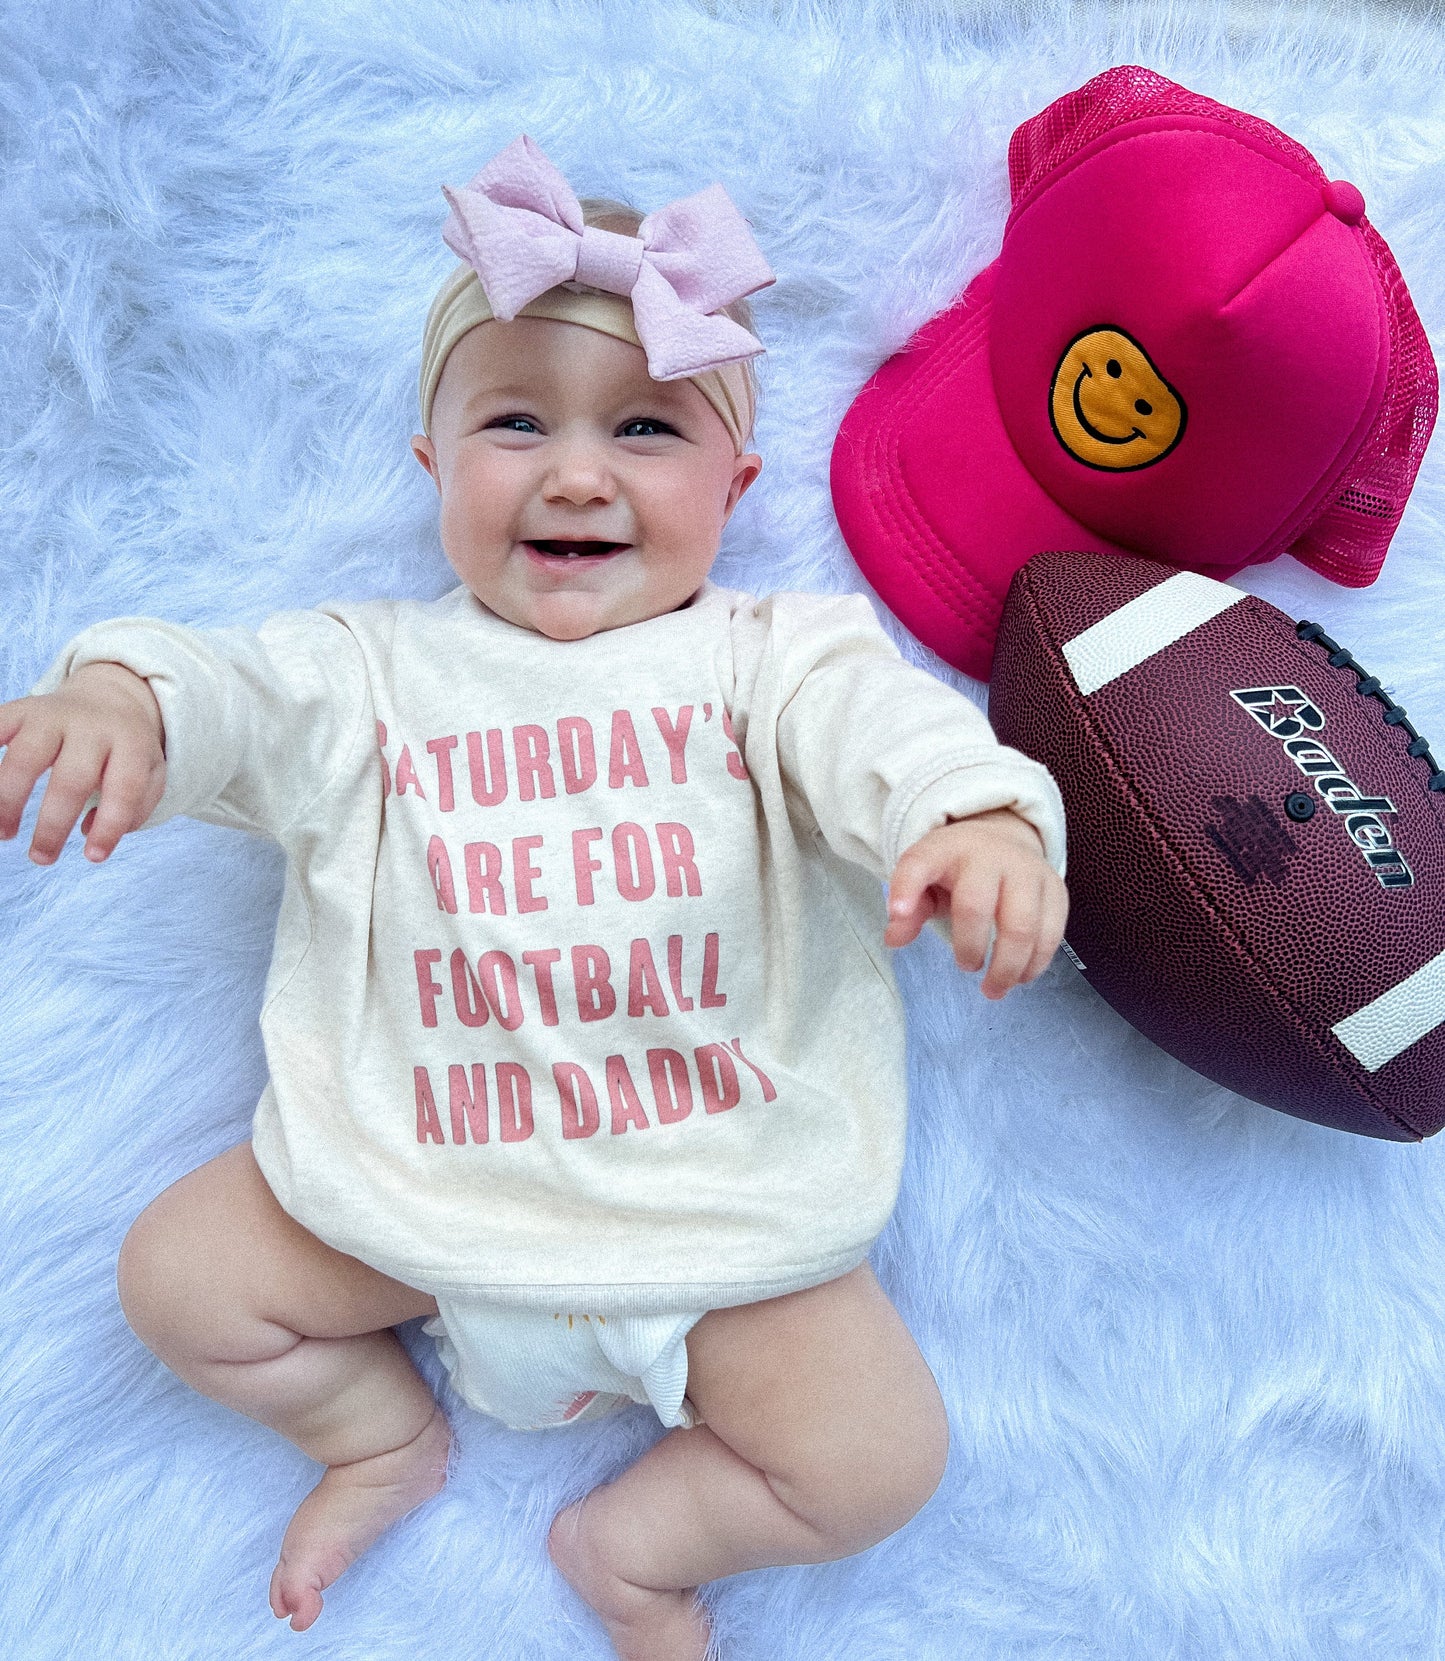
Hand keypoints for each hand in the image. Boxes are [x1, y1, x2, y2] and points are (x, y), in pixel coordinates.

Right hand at [0, 663, 166, 864]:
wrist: (109, 695)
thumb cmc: (127, 749)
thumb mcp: (150, 773)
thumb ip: (136, 808)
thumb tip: (90, 832)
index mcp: (130, 743)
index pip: (125, 788)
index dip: (110, 826)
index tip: (93, 858)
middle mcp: (91, 727)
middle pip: (71, 779)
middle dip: (53, 826)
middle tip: (41, 859)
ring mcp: (53, 715)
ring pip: (24, 758)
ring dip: (8, 801)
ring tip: (4, 834)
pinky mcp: (22, 710)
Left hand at [884, 808, 1068, 998]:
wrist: (1003, 839)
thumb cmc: (956, 868)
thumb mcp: (925, 877)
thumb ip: (908, 906)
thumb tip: (894, 939)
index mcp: (947, 849)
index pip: (920, 863)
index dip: (906, 888)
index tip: (897, 913)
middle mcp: (990, 857)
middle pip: (978, 905)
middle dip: (969, 947)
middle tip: (966, 968)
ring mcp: (1028, 871)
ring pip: (1023, 925)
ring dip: (1008, 966)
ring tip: (995, 988)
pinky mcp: (1056, 889)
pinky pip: (1052, 932)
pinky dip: (1036, 962)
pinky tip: (1021, 976)